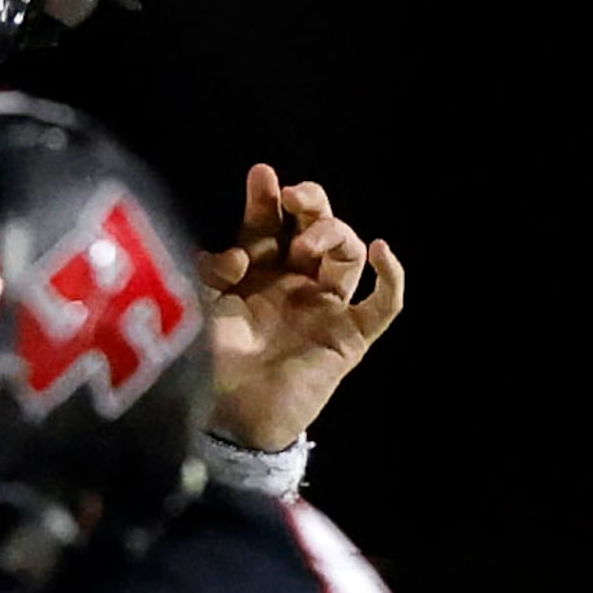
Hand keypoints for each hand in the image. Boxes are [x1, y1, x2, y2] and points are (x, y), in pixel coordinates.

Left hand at [197, 166, 403, 450]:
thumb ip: (214, 269)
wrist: (228, 417)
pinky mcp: (350, 336)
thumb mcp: (200, 302)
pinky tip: (381, 249)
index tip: (262, 175)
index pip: (268, 222)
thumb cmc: (209, 358)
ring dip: (335, 235)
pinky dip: (392, 277)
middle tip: (292, 197)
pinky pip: (384, 305)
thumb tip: (241, 252)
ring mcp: (324, 307)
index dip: (267, 197)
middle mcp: (294, 281)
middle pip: (315, 227)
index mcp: (256, 269)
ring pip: (348, 255)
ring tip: (309, 241)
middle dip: (310, 204)